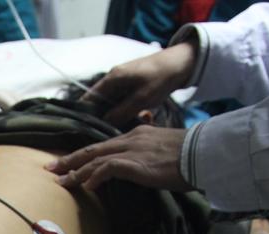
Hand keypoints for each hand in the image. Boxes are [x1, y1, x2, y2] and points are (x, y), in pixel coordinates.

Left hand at [44, 125, 190, 191]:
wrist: (203, 153)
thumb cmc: (190, 157)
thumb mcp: (166, 153)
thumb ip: (150, 158)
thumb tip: (144, 169)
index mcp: (137, 135)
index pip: (105, 144)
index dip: (85, 154)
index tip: (70, 161)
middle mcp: (131, 139)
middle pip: (93, 149)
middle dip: (71, 160)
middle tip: (52, 169)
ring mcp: (132, 150)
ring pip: (95, 159)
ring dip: (76, 172)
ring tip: (61, 182)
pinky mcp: (135, 163)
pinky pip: (107, 169)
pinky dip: (94, 177)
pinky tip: (86, 186)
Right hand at [82, 42, 196, 126]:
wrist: (182, 63)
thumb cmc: (161, 77)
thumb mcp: (142, 98)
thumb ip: (122, 112)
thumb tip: (104, 123)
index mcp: (112, 79)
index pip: (89, 99)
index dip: (86, 115)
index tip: (88, 132)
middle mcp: (113, 80)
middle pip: (99, 104)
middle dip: (104, 119)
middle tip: (109, 134)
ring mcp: (122, 84)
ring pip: (112, 105)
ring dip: (118, 117)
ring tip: (127, 127)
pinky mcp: (131, 88)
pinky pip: (123, 103)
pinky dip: (127, 112)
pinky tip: (140, 117)